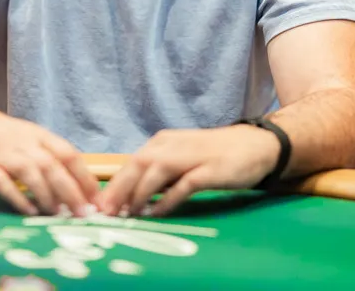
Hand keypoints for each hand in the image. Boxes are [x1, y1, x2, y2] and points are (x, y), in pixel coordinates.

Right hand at [0, 105, 98, 216]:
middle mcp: (23, 144)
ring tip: (58, 214)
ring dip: (47, 195)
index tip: (96, 198)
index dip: (83, 176)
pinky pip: (3, 184)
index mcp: (37, 135)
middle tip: (84, 213)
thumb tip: (78, 183)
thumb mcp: (27, 137)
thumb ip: (49, 155)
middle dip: (71, 191)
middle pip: (53, 166)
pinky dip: (18, 198)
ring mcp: (3, 155)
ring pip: (31, 174)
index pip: (68, 153)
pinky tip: (29, 211)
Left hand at [96, 126, 279, 217]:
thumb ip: (158, 172)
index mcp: (162, 142)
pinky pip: (183, 185)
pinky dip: (168, 199)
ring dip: (139, 193)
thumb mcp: (180, 157)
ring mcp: (191, 156)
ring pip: (156, 171)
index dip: (114, 183)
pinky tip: (157, 212)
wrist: (255, 145)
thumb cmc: (213, 154)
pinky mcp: (209, 169)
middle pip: (138, 164)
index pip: (131, 162)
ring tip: (128, 213)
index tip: (100, 204)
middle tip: (104, 211)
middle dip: (119, 189)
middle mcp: (172, 145)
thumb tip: (131, 195)